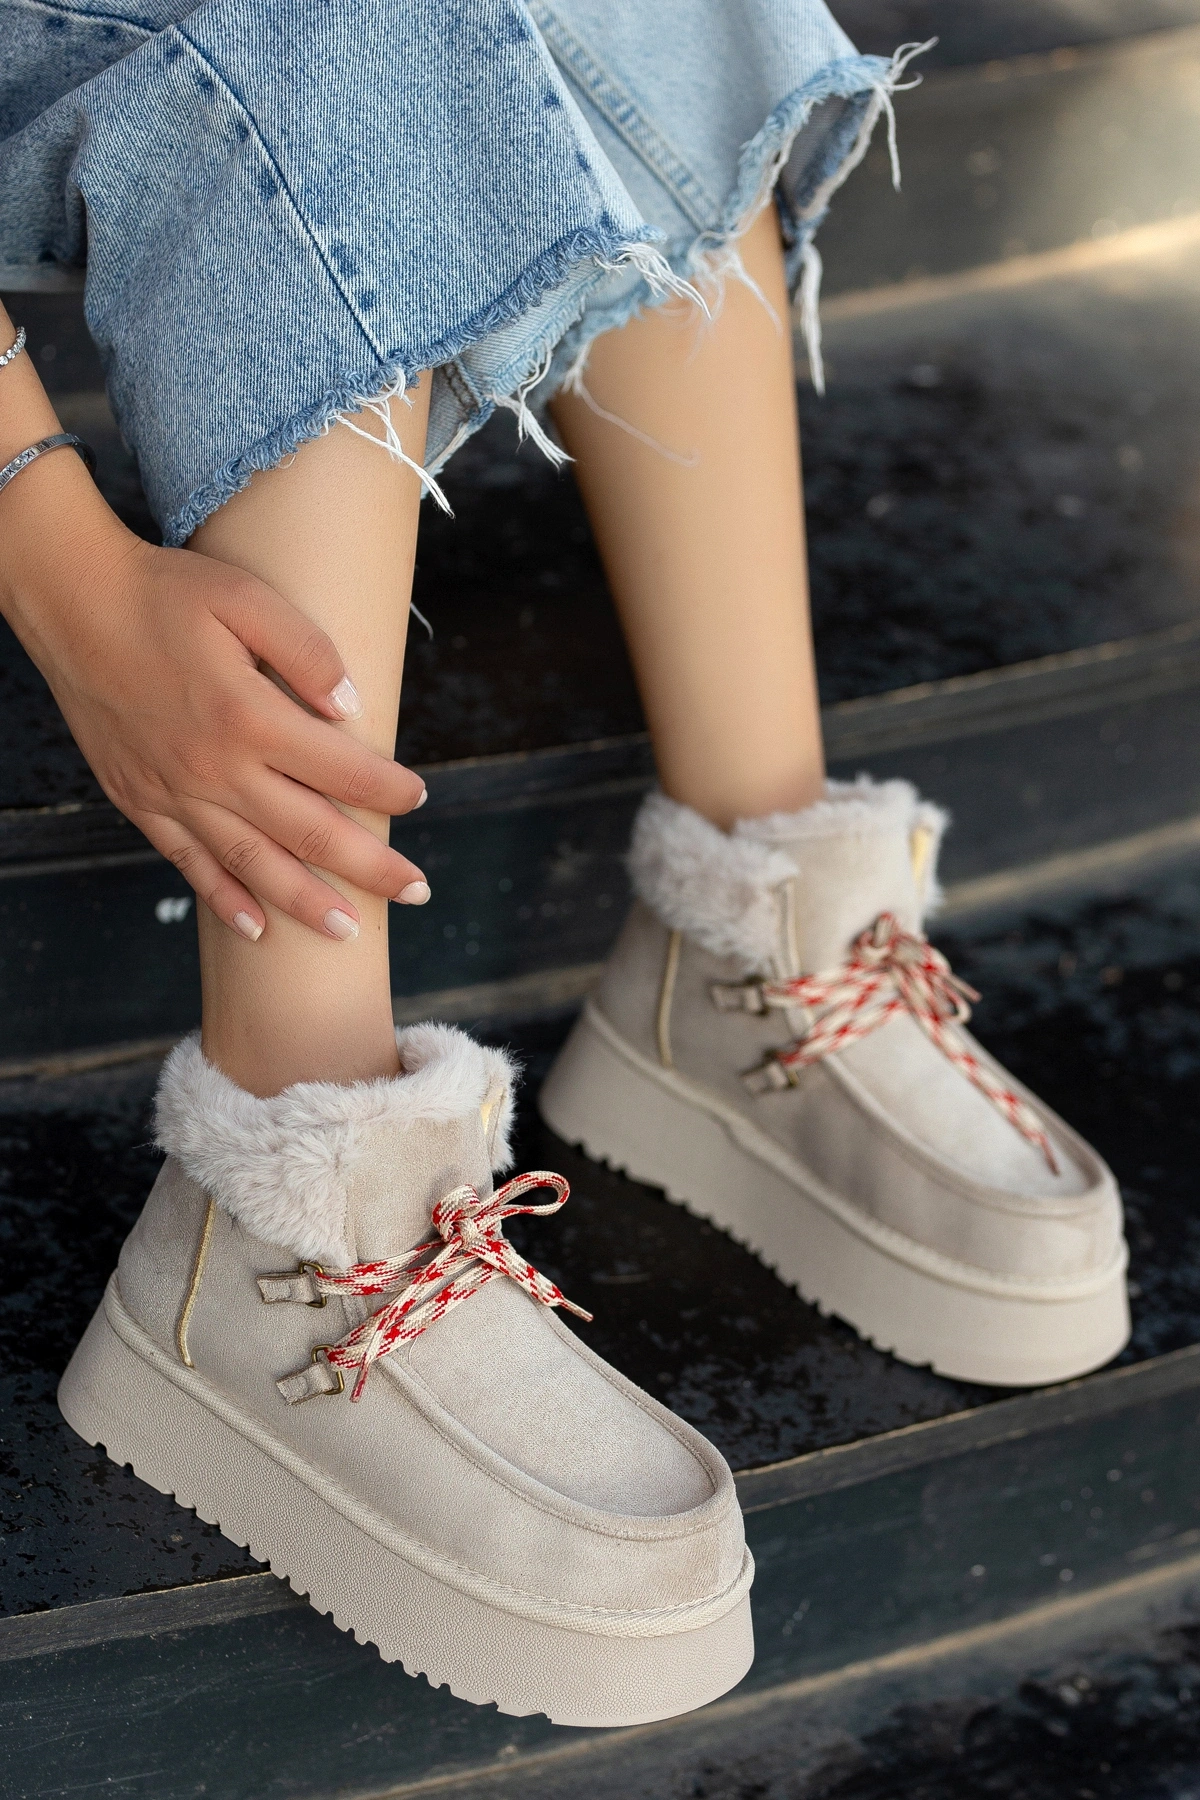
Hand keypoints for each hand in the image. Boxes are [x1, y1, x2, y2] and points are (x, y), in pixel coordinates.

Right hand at [5, 501, 428, 940]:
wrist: (72, 602)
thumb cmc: (165, 593)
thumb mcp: (246, 596)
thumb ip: (306, 650)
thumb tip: (352, 706)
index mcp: (249, 716)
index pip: (342, 770)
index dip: (388, 790)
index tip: (419, 798)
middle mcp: (215, 768)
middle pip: (310, 833)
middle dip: (371, 868)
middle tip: (417, 891)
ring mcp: (175, 792)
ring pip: (253, 863)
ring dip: (305, 902)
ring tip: (348, 931)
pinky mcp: (142, 801)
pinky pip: (189, 863)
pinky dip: (225, 899)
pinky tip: (257, 929)